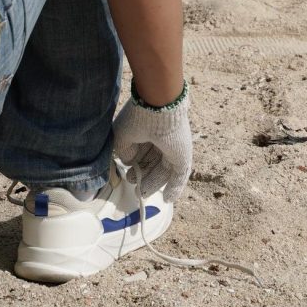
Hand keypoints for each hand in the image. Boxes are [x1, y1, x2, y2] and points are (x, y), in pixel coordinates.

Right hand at [110, 86, 193, 204]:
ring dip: (154, 183)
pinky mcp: (183, 155)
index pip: (143, 152)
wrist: (158, 107)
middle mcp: (163, 139)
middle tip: (136, 189)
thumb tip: (129, 162)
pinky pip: (180, 174)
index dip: (136, 165)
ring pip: (164, 170)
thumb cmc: (139, 118)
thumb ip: (124, 151)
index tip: (129, 176)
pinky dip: (175, 187)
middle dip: (144, 176)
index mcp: (149, 131)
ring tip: (142, 194)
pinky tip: (168, 199)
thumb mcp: (123, 135)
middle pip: (154, 162)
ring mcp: (174, 147)